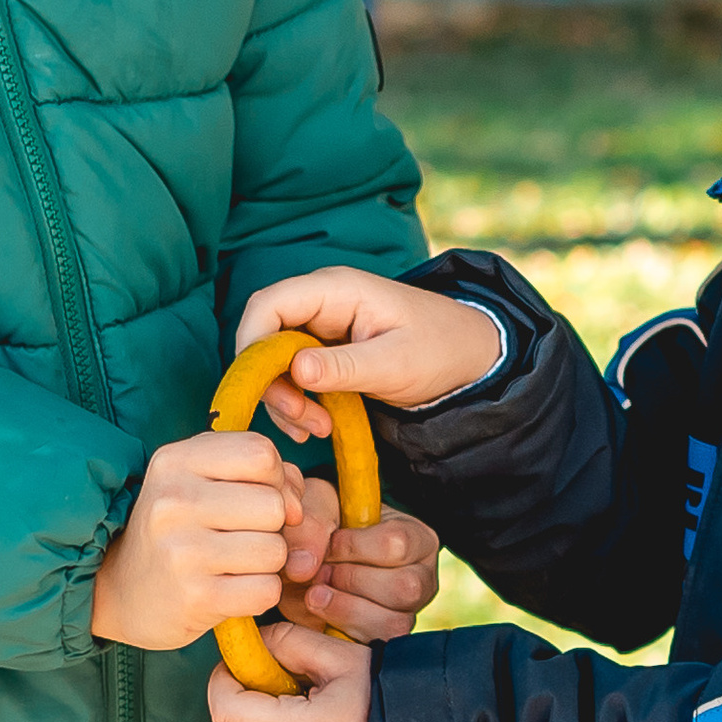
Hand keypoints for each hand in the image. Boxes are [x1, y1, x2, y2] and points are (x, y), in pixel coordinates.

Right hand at [91, 432, 291, 650]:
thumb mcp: (202, 481)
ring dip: (266, 564)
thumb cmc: (177, 530)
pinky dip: (258, 594)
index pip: (261, 454)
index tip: (255, 499)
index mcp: (175, 461)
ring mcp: (182, 551)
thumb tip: (297, 507)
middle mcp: (174, 501)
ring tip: (232, 564)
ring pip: (276, 551)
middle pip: (274, 506)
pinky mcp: (196, 597)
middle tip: (239, 538)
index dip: (275, 479)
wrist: (120, 591)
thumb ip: (261, 474)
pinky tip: (230, 590)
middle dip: (272, 527)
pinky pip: (266, 591)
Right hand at [233, 266, 499, 444]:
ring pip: (274, 363)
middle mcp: (320, 304)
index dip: (251, 345)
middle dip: (271, 384)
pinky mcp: (326, 354)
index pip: (267, 304)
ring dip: (286, 401)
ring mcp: (321, 329)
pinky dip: (297, 404)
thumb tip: (295, 370)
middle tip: (303, 422)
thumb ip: (345, 367)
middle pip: (263, 337)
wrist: (470, 359)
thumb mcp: (395, 364)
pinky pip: (293, 377)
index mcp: (335, 290)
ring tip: (318, 430)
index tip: (260, 390)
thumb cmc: (441, 350)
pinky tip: (318, 427)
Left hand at [280, 471, 439, 643]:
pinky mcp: (385, 640)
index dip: (354, 547)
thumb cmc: (323, 525)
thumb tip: (302, 567)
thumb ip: (310, 525)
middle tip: (319, 573)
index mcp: (417, 539)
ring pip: (393, 623)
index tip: (327, 545)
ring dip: (344, 609)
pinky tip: (320, 615)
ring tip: (315, 594)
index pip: (397, 544)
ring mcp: (407, 613)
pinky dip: (340, 631)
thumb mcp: (315, 508)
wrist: (310, 559)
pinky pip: (373, 647)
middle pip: (404, 588)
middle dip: (351, 581)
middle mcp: (422, 579)